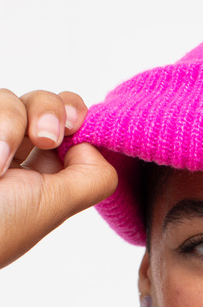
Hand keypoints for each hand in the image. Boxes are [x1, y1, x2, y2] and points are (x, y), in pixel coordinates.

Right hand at [0, 89, 117, 268]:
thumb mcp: (54, 207)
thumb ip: (90, 179)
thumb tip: (91, 145)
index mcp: (43, 178)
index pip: (69, 129)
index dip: (75, 117)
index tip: (74, 124)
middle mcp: (13, 156)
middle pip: (44, 104)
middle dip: (48, 110)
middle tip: (44, 137)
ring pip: (9, 99)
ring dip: (8, 124)